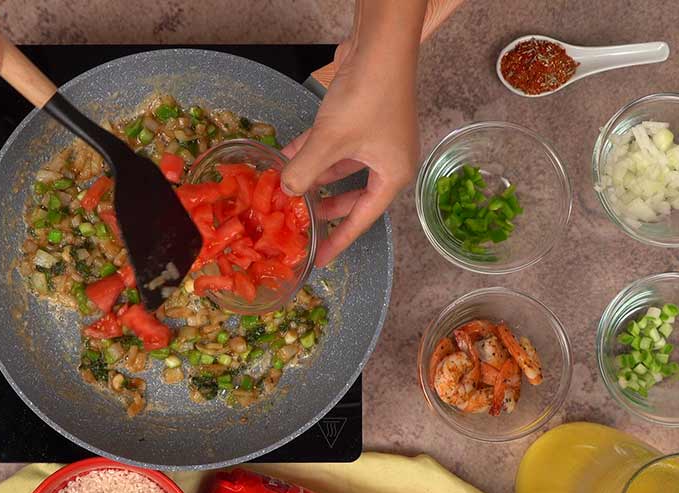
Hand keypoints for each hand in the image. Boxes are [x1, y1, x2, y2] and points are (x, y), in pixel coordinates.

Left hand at [280, 0, 427, 266]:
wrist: (380, 47)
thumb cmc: (366, 98)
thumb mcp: (330, 142)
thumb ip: (305, 171)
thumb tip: (285, 192)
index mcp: (393, 175)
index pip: (363, 219)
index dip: (339, 240)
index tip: (320, 259)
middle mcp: (388, 161)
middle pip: (354, 196)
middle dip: (325, 207)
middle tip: (300, 223)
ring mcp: (375, 139)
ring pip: (340, 169)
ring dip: (314, 178)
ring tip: (287, 192)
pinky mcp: (361, 119)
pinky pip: (334, 146)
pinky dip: (312, 153)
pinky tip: (285, 157)